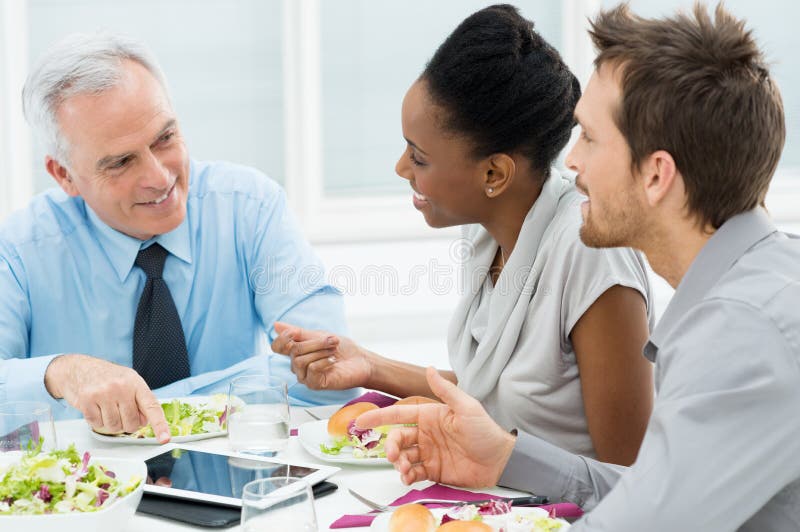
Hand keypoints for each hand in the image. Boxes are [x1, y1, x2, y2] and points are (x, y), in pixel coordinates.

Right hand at [44, 354, 170, 442]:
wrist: (78, 368)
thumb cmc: (106, 377)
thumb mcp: (128, 382)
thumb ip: (139, 401)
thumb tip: (145, 421)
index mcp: (135, 382)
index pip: (151, 406)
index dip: (160, 424)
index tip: (165, 438)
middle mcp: (121, 387)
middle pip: (131, 423)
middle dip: (127, 424)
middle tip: (120, 412)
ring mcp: (103, 393)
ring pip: (114, 427)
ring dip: (111, 424)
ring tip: (107, 409)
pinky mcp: (87, 400)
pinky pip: (97, 425)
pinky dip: (97, 422)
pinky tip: (96, 409)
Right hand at [271, 322, 371, 389]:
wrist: (360, 361)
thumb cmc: (341, 348)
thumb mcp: (319, 335)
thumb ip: (298, 332)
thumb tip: (276, 325)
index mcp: (297, 351)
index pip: (276, 347)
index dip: (281, 339)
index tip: (295, 333)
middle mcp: (297, 365)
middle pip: (293, 351)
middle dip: (315, 342)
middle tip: (333, 340)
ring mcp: (305, 376)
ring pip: (300, 361)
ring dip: (320, 351)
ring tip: (334, 350)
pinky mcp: (314, 385)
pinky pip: (311, 370)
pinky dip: (323, 362)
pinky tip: (333, 361)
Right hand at [356, 367, 515, 487]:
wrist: (501, 461)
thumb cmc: (486, 431)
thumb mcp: (466, 407)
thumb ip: (445, 390)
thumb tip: (429, 368)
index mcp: (431, 416)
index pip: (399, 415)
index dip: (379, 416)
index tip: (362, 421)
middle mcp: (427, 434)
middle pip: (398, 438)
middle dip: (391, 446)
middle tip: (393, 455)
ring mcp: (429, 453)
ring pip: (403, 457)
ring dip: (399, 463)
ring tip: (405, 469)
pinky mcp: (434, 470)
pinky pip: (413, 473)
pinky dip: (407, 476)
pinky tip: (409, 477)